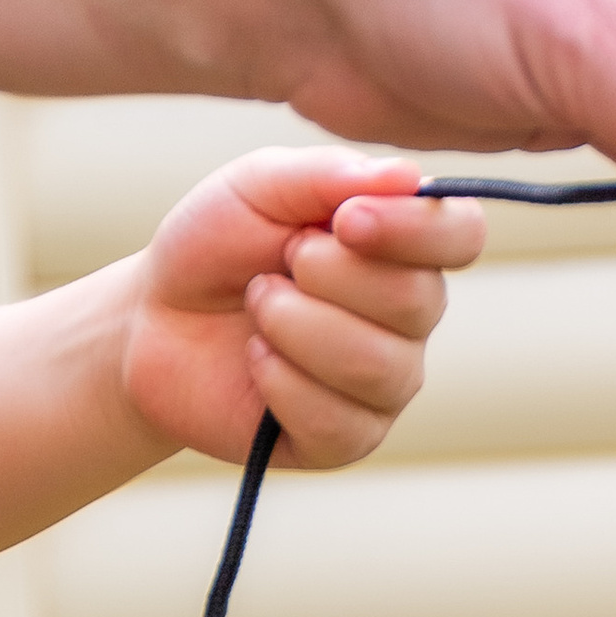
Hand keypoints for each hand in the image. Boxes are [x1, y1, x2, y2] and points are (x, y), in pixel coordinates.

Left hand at [119, 147, 483, 468]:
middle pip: (419, 302)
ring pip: (380, 367)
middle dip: (331, 276)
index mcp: (400, 246)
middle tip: (278, 265)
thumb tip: (407, 177)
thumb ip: (326, 176)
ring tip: (259, 309)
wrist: (155, 321)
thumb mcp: (258, 186)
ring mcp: (382, 385)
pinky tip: (256, 361)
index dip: (416, 230)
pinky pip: (339, 422)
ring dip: (300, 328)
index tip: (345, 220)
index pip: (460, 235)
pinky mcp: (344, 440)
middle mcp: (407, 320)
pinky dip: (282, 382)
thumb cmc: (215, 246)